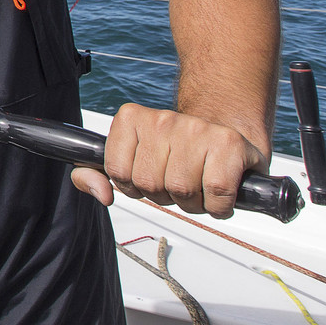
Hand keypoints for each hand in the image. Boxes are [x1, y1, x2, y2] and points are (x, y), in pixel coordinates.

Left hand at [71, 102, 268, 218]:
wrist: (226, 137)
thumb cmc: (175, 154)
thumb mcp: (129, 159)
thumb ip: (96, 174)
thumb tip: (102, 195)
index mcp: (131, 118)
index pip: (117, 171)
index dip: (133, 186)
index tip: (149, 176)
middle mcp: (162, 118)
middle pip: (149, 184)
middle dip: (165, 196)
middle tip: (179, 182)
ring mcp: (196, 128)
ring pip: (181, 191)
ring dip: (193, 203)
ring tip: (199, 186)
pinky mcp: (228, 143)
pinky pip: (216, 194)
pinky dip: (218, 206)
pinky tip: (218, 193)